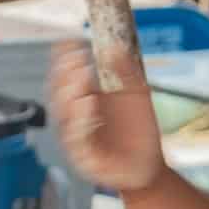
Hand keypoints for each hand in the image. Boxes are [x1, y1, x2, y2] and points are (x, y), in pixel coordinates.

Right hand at [49, 43, 165, 192]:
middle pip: (59, 94)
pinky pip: (77, 139)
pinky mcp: (84, 158)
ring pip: (64, 116)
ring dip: (71, 94)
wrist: (149, 166)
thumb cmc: (139, 132)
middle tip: (79, 58)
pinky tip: (89, 105)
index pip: (66, 77)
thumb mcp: (137, 95)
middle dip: (66, 74)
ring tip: (84, 77)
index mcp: (84, 100)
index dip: (64, 58)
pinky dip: (81, 121)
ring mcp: (77, 138)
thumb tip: (114, 47)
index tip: (70, 42)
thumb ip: (126, 72)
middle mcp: (75, 119)